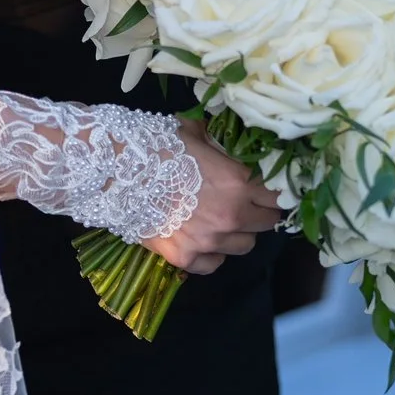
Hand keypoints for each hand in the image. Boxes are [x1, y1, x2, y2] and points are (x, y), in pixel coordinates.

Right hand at [145, 120, 283, 274]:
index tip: (267, 189)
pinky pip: (214, 263)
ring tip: (218, 220)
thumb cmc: (158, 145)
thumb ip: (220, 139)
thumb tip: (231, 135)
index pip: (278, 195)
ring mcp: (209, 241)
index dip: (274, 191)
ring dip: (237, 234)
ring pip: (244, 246)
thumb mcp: (194, 131)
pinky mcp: (186, 258)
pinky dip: (212, 253)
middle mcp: (231, 217)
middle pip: (267, 223)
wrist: (116, 171)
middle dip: (258, 212)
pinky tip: (200, 238)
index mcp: (239, 183)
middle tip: (243, 202)